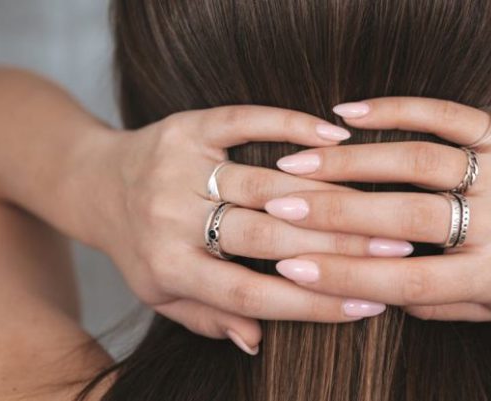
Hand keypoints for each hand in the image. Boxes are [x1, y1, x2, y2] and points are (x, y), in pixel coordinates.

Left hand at [89, 106, 411, 353]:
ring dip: (329, 194)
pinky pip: (244, 121)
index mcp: (168, 268)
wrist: (93, 182)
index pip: (250, 294)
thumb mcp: (163, 294)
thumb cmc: (139, 246)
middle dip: (338, 247)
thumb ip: (209, 317)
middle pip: (266, 237)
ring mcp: (179, 167)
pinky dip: (290, 125)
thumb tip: (258, 342)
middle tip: (398, 250)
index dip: (312, 303)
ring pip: (266, 182)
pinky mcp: (188, 125)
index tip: (369, 304)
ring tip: (383, 204)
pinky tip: (336, 137)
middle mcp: (171, 218)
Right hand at [264, 97, 490, 320]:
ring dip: (353, 160)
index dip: (347, 276)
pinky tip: (348, 112)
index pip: (411, 280)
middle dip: (336, 212)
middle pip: (408, 216)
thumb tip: (375, 293)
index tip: (291, 269)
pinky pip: (446, 114)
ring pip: (420, 161)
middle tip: (279, 207)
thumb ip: (441, 304)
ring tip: (298, 161)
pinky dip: (395, 109)